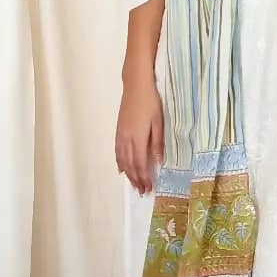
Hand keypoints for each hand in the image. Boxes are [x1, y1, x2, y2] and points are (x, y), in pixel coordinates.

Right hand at [115, 76, 163, 194]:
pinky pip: (117, 151)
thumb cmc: (151, 102)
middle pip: (130, 165)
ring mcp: (121, 135)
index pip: (140, 163)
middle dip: (136, 179)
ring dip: (128, 174)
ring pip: (122, 160)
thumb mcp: (159, 122)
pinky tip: (122, 169)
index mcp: (138, 138)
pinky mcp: (118, 131)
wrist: (136, 86)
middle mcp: (127, 139)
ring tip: (134, 185)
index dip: (144, 177)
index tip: (148, 188)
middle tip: (142, 191)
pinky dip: (120, 163)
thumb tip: (158, 162)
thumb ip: (157, 143)